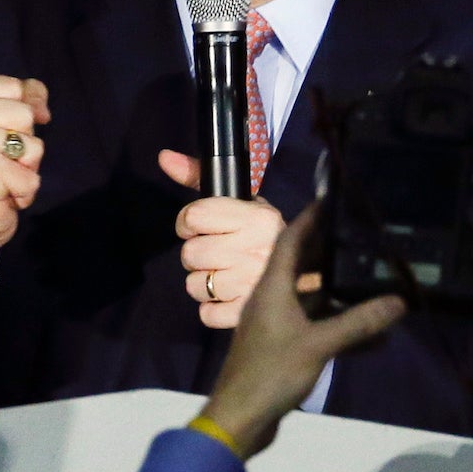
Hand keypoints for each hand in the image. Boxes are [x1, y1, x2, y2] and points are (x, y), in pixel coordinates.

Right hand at [0, 75, 50, 279]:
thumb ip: (24, 98)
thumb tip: (42, 111)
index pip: (17, 87)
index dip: (22, 115)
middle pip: (26, 114)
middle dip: (23, 143)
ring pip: (33, 144)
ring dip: (25, 167)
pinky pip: (33, 177)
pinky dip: (24, 192)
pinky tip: (0, 195)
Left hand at [159, 149, 286, 329]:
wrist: (309, 276)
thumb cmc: (266, 235)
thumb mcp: (242, 202)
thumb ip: (200, 177)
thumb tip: (164, 157)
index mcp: (257, 218)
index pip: (194, 216)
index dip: (189, 222)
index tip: (202, 226)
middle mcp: (256, 250)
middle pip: (190, 253)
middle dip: (198, 254)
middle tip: (218, 253)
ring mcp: (253, 286)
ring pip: (195, 286)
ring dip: (204, 283)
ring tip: (225, 275)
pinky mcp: (248, 314)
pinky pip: (206, 314)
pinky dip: (213, 308)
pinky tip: (229, 297)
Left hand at [201, 208, 405, 454]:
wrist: (239, 420)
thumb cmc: (271, 373)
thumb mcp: (318, 345)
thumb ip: (357, 323)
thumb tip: (399, 302)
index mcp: (272, 288)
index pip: (290, 240)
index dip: (310, 218)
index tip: (333, 199)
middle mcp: (273, 300)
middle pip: (304, 266)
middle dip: (333, 252)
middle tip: (365, 237)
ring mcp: (278, 325)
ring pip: (314, 300)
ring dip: (343, 294)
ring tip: (377, 281)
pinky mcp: (286, 349)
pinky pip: (318, 328)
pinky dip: (342, 327)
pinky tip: (374, 336)